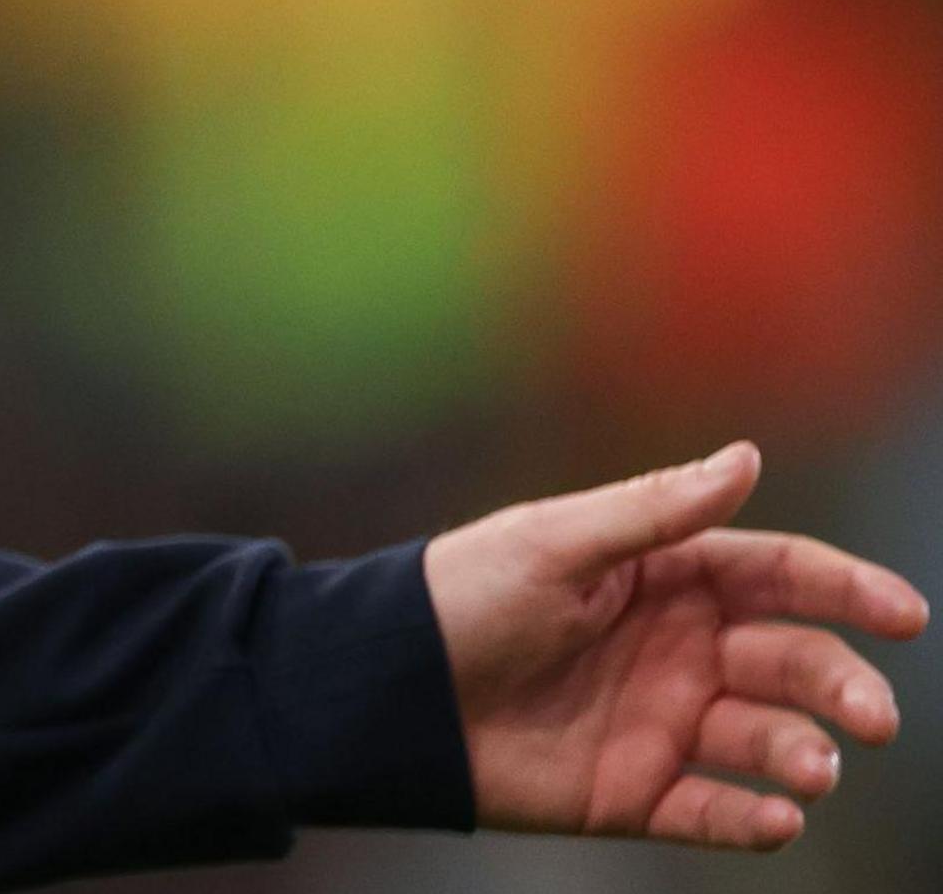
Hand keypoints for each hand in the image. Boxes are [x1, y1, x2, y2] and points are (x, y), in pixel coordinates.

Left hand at [427, 440, 926, 850]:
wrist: (387, 689)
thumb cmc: (461, 597)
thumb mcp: (554, 544)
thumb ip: (654, 512)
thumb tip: (747, 458)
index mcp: (668, 578)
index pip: (779, 577)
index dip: (845, 590)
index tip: (905, 612)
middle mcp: (682, 651)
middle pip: (792, 664)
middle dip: (841, 686)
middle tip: (871, 715)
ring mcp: (664, 723)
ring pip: (766, 741)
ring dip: (801, 754)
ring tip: (810, 767)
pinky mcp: (635, 792)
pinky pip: (712, 812)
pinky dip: (752, 820)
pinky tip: (778, 819)